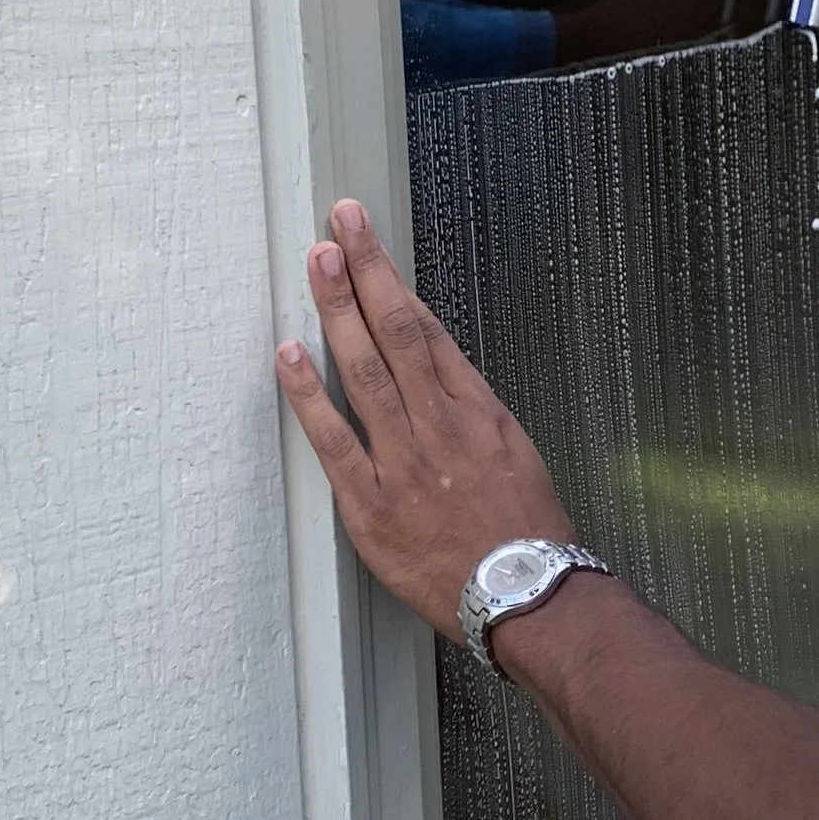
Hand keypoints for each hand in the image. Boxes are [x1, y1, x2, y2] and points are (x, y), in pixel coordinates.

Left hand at [275, 202, 576, 640]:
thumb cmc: (526, 533)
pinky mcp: (371, 505)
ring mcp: (403, 461)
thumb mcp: (516, 453)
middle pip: (395, 331)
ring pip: (364, 370)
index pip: (425, 329)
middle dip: (364, 271)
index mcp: (478, 410)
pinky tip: (290, 353)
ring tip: (317, 263)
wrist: (528, 595)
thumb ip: (471, 410)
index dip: (392, 279)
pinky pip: (333, 440)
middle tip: (338, 224)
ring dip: (337, 310)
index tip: (366, 242)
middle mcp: (440, 424)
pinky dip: (309, 395)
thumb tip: (435, 369)